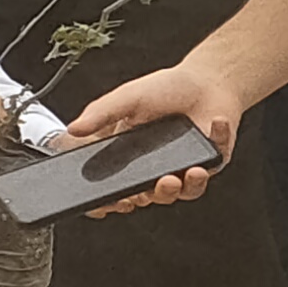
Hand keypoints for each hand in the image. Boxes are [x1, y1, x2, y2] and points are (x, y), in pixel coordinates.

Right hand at [61, 60, 248, 213]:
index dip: (107, 201)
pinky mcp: (209, 165)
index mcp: (128, 156)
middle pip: (146, 196)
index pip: (113, 186)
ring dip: (179, 187)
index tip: (105, 204)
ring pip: (179, 193)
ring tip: (181, 174)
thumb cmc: (165, 90)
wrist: (205, 82)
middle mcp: (154, 168)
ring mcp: (183, 170)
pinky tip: (214, 126)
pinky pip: (210, 170)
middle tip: (145, 191)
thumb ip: (101, 114)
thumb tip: (73, 129)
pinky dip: (213, 147)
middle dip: (145, 197)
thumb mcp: (126, 99)